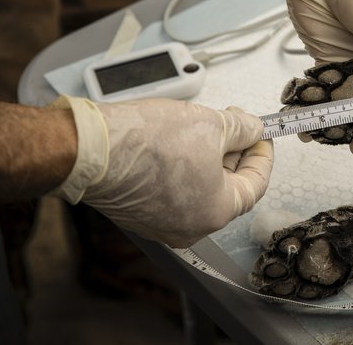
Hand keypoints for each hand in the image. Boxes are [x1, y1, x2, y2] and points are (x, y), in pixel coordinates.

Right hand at [50, 96, 272, 247]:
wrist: (90, 148)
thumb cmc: (145, 142)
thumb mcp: (211, 124)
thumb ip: (242, 129)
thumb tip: (253, 129)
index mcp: (216, 212)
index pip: (256, 184)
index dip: (262, 154)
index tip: (261, 135)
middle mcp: (191, 227)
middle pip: (229, 189)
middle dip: (235, 153)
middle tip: (235, 125)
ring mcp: (163, 224)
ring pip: (202, 190)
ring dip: (211, 159)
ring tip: (207, 128)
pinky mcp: (141, 214)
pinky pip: (176, 193)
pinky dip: (186, 170)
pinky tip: (182, 144)